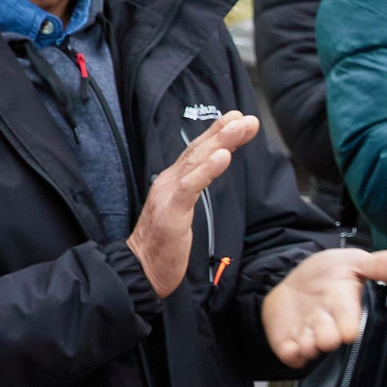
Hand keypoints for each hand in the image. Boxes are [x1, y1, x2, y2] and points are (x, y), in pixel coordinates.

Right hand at [127, 112, 258, 296]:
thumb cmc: (165, 243)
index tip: (239, 119)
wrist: (141, 269)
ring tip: (238, 127)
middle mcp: (169, 181)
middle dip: (223, 131)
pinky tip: (223, 156)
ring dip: (220, 142)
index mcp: (173, 181)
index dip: (217, 133)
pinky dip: (208, 170)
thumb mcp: (184, 209)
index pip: (198, 151)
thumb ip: (195, 188)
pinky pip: (191, 186)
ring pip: (196, 162)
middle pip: (198, 150)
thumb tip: (212, 171)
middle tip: (246, 117)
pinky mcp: (172, 211)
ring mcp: (169, 194)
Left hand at [259, 248, 386, 366]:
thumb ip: (381, 265)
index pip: (350, 320)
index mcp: (346, 307)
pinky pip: (290, 356)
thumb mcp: (353, 261)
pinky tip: (291, 346)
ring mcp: (309, 335)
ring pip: (310, 348)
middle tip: (323, 335)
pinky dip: (290, 354)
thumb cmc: (328, 273)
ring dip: (307, 346)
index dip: (348, 325)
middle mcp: (329, 324)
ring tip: (304, 339)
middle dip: (326, 337)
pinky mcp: (289, 342)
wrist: (295, 282)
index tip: (348, 332)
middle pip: (329, 338)